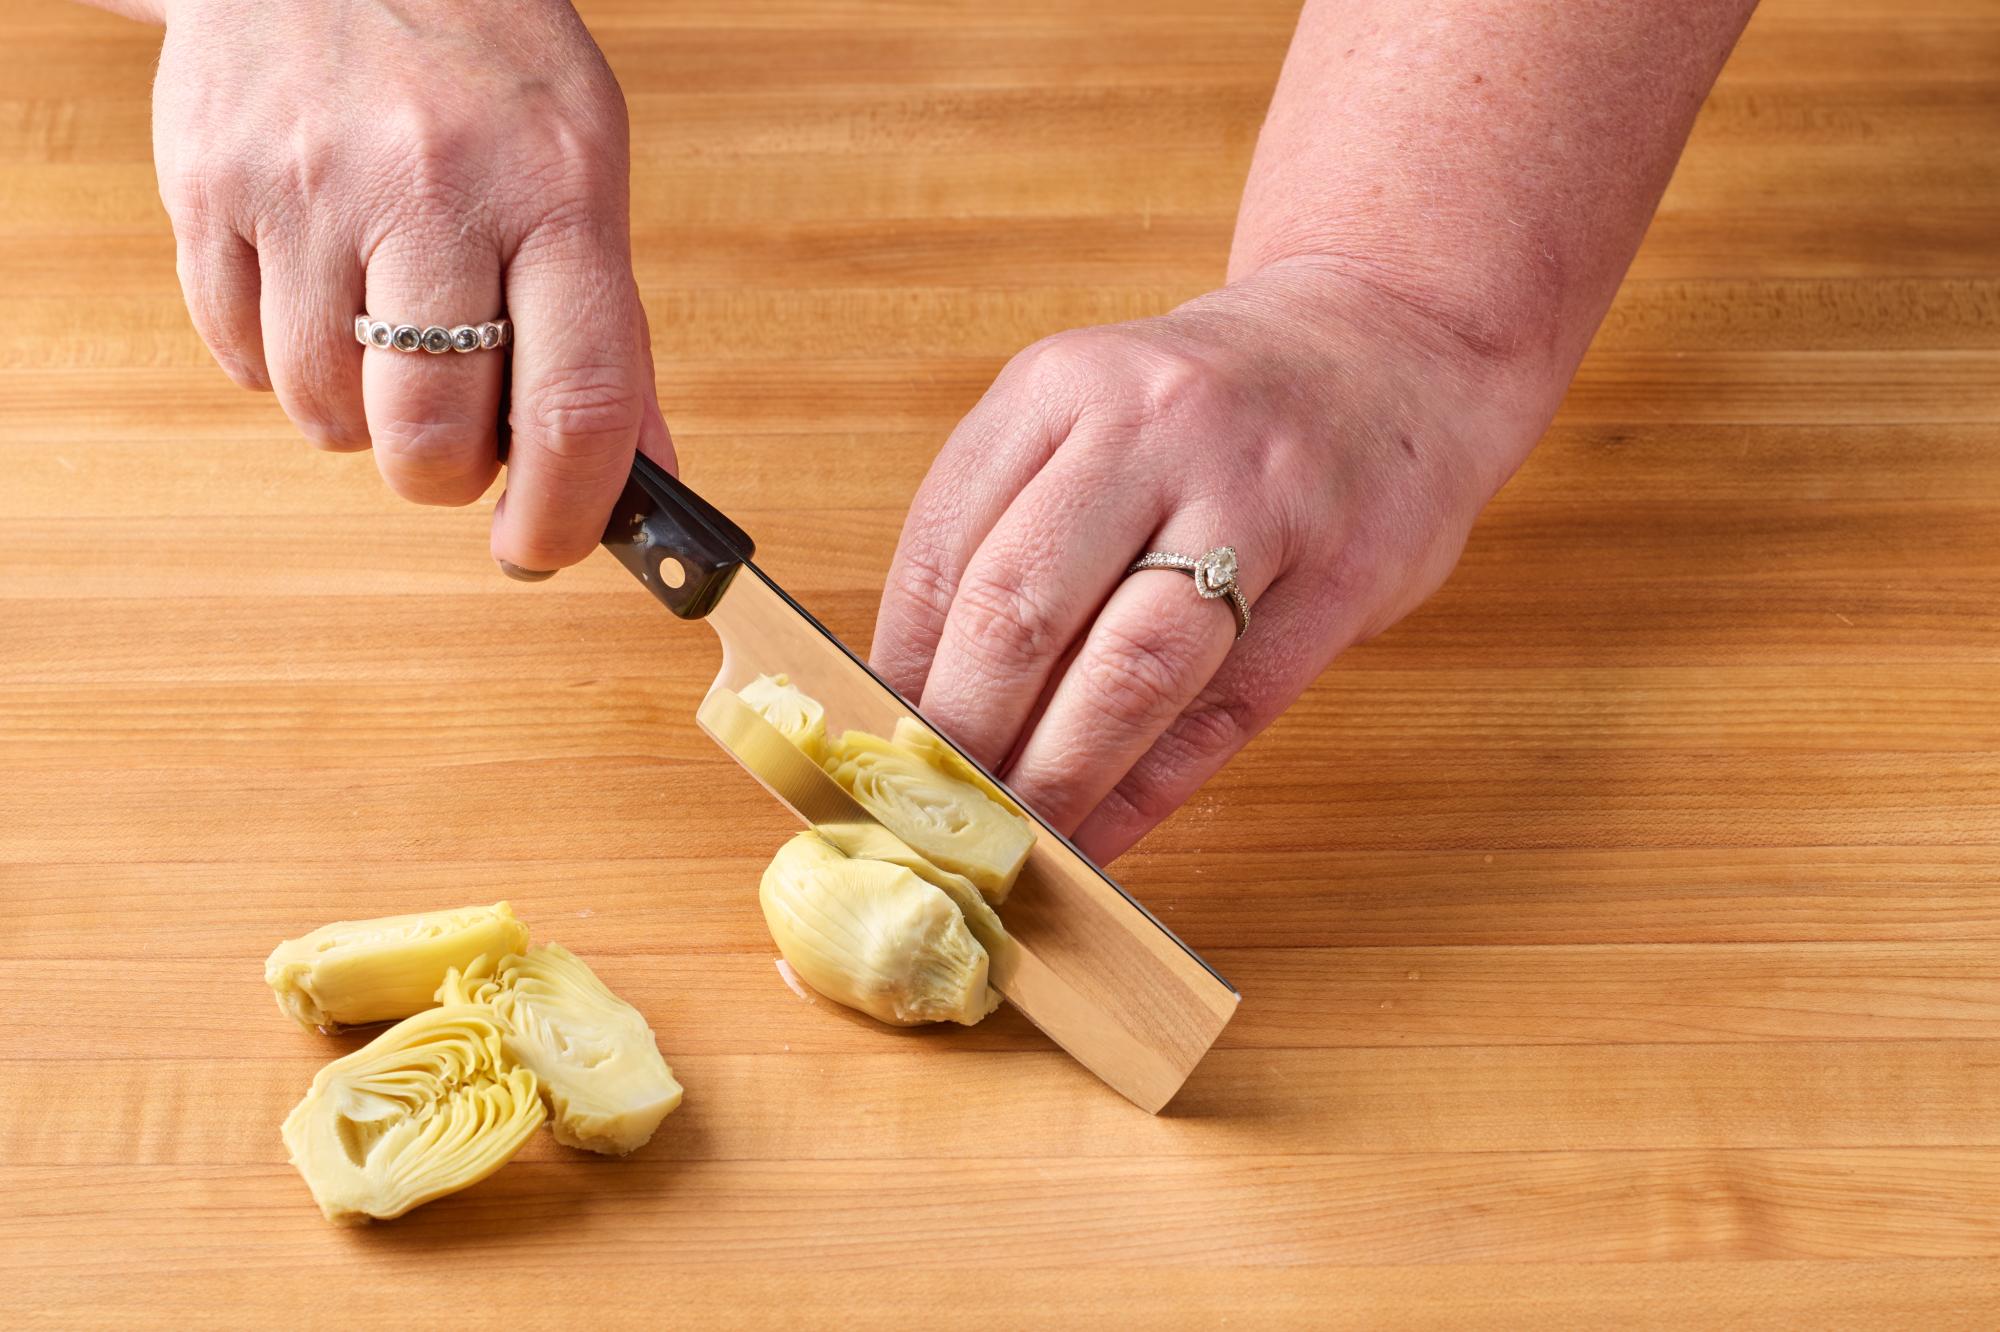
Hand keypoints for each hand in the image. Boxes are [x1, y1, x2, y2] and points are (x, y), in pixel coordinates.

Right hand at [152, 0, 669, 574]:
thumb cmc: (481, 69)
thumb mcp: (584, 170)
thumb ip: (613, 333)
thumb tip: (646, 482)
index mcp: (555, 191)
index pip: (577, 405)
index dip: (567, 516)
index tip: (547, 549)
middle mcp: (429, 188)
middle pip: (429, 436)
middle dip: (449, 476)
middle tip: (461, 440)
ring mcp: (305, 189)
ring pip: (327, 417)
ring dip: (365, 418)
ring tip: (389, 333)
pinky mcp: (208, 190)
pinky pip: (244, 362)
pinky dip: (288, 365)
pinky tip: (321, 292)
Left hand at [871, 261, 1546, 861]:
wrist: (1392, 342)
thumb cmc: (1209, 411)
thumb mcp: (1089, 416)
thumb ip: (1008, 527)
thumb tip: (914, 696)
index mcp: (1063, 387)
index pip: (941, 549)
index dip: (897, 672)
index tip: (872, 753)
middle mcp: (1154, 430)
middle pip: (1022, 611)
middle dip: (963, 737)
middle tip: (930, 819)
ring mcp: (1257, 500)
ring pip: (1130, 671)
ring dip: (1057, 779)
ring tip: (1012, 845)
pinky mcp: (1340, 577)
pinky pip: (1226, 711)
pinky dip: (1150, 790)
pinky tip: (1104, 839)